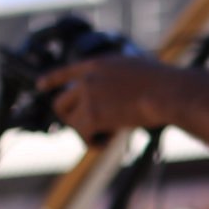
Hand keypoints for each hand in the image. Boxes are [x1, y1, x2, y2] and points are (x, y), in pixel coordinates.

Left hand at [38, 55, 176, 139]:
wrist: (167, 92)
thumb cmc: (165, 85)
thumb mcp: (139, 71)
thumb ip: (122, 80)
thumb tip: (124, 99)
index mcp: (99, 64)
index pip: (66, 71)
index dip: (52, 80)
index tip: (41, 85)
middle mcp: (88, 77)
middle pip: (60, 101)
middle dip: (70, 118)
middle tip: (88, 129)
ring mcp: (88, 94)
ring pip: (71, 121)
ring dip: (85, 133)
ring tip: (104, 139)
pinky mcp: (93, 113)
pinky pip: (83, 134)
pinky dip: (93, 143)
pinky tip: (107, 144)